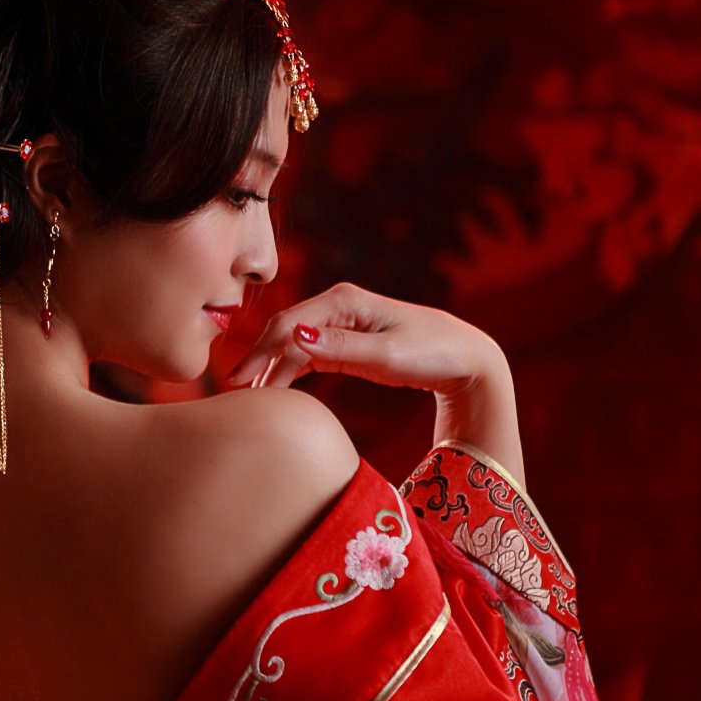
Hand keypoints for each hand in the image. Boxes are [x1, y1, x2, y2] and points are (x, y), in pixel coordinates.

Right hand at [223, 282, 507, 396]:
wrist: (466, 359)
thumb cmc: (433, 353)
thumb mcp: (388, 355)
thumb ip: (341, 349)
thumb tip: (294, 337)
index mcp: (343, 301)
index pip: (288, 324)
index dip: (260, 352)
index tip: (239, 382)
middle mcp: (337, 306)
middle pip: (284, 332)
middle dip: (259, 360)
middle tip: (235, 394)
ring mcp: (340, 324)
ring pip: (292, 345)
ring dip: (272, 369)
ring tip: (252, 399)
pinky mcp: (346, 342)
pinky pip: (307, 356)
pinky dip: (290, 372)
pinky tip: (277, 391)